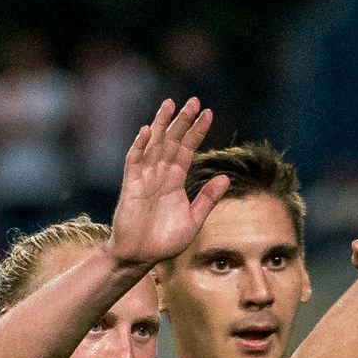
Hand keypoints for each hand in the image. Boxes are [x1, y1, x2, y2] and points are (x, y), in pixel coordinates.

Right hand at [107, 97, 229, 267]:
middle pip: (172, 141)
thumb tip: (226, 178)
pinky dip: (139, 146)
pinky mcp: (132, 186)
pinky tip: (146, 132)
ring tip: (169, 104)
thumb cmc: (164, 241)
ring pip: (153, 145)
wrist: (140, 257)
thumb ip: (207, 198)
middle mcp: (160, 174)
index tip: (208, 113)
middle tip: (194, 100)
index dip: (197, 131)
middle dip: (182, 121)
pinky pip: (134, 162)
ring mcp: (145, 178)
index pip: (187, 149)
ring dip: (161, 124)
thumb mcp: (194, 219)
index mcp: (175, 180)